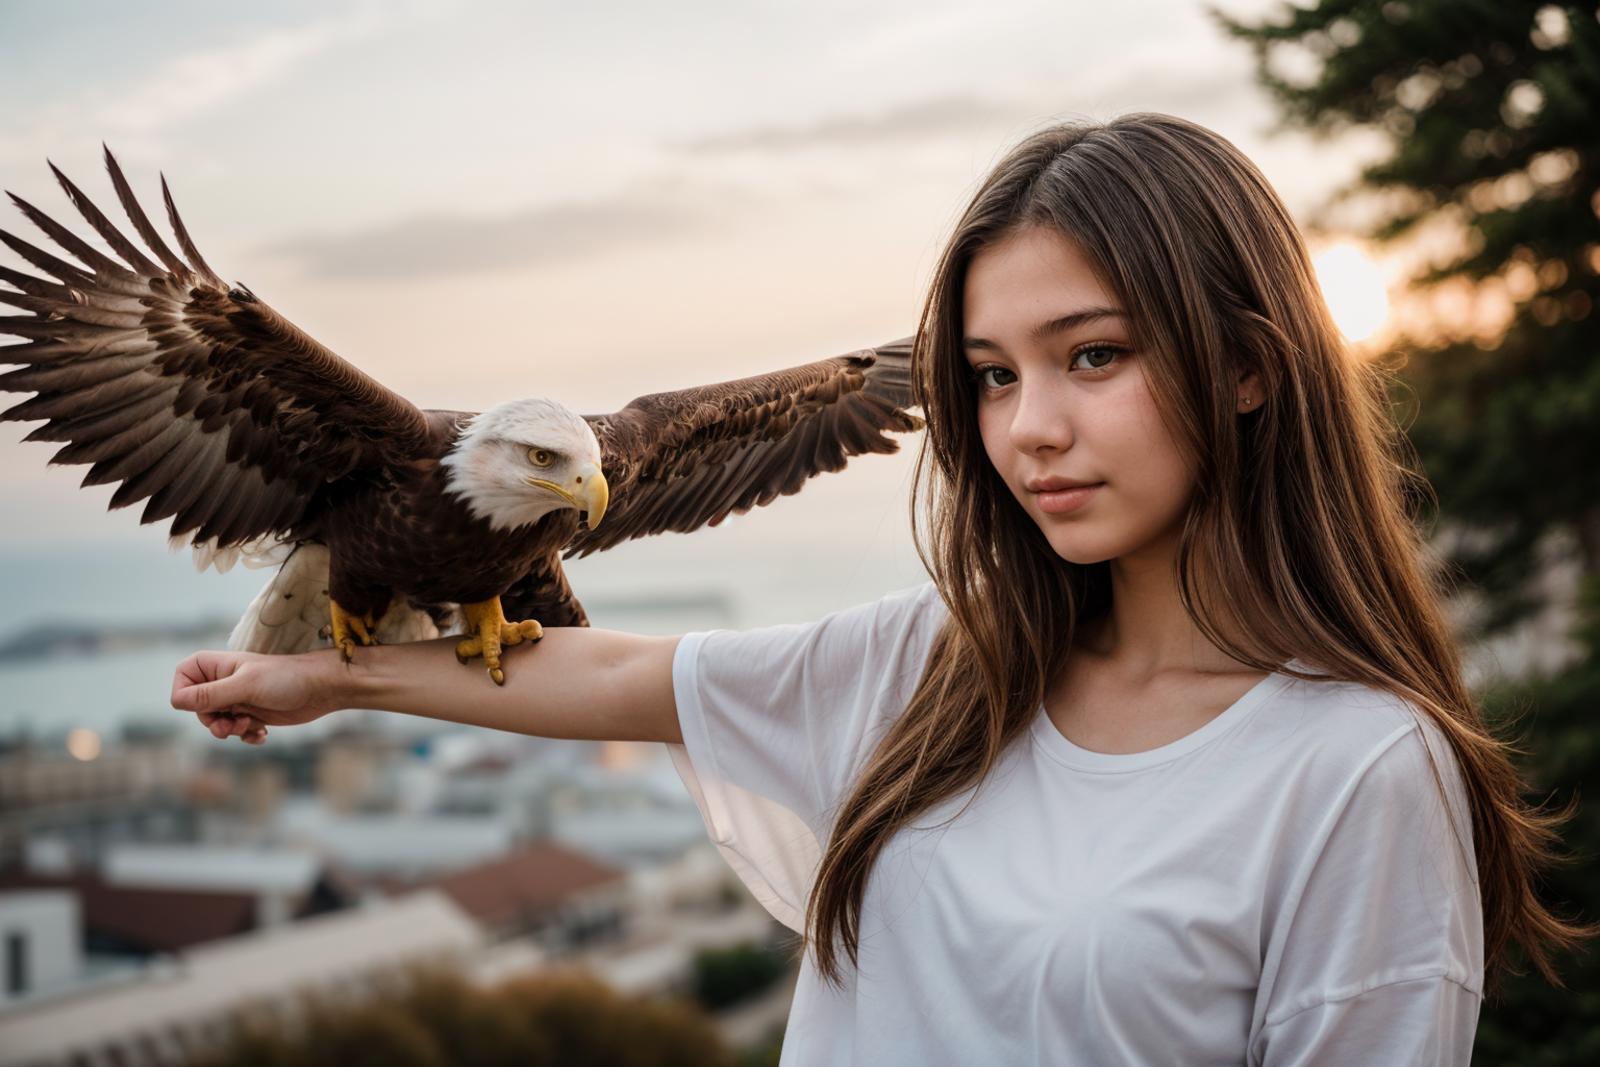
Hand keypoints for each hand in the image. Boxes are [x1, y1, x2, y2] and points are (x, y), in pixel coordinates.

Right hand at [171, 649, 341, 743]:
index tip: (201, 706)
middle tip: (230, 725)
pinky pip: (235, 731)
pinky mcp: (253, 714)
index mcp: (219, 665)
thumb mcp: (246, 686)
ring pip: (216, 722)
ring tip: (248, 727)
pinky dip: (245, 736)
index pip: (182, 677)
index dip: (184, 694)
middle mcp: (226, 681)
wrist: (323, 689)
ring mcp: (239, 698)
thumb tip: (177, 701)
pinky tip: (262, 734)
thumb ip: (212, 694)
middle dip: (211, 720)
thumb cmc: (287, 679)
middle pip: (196, 706)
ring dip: (228, 730)